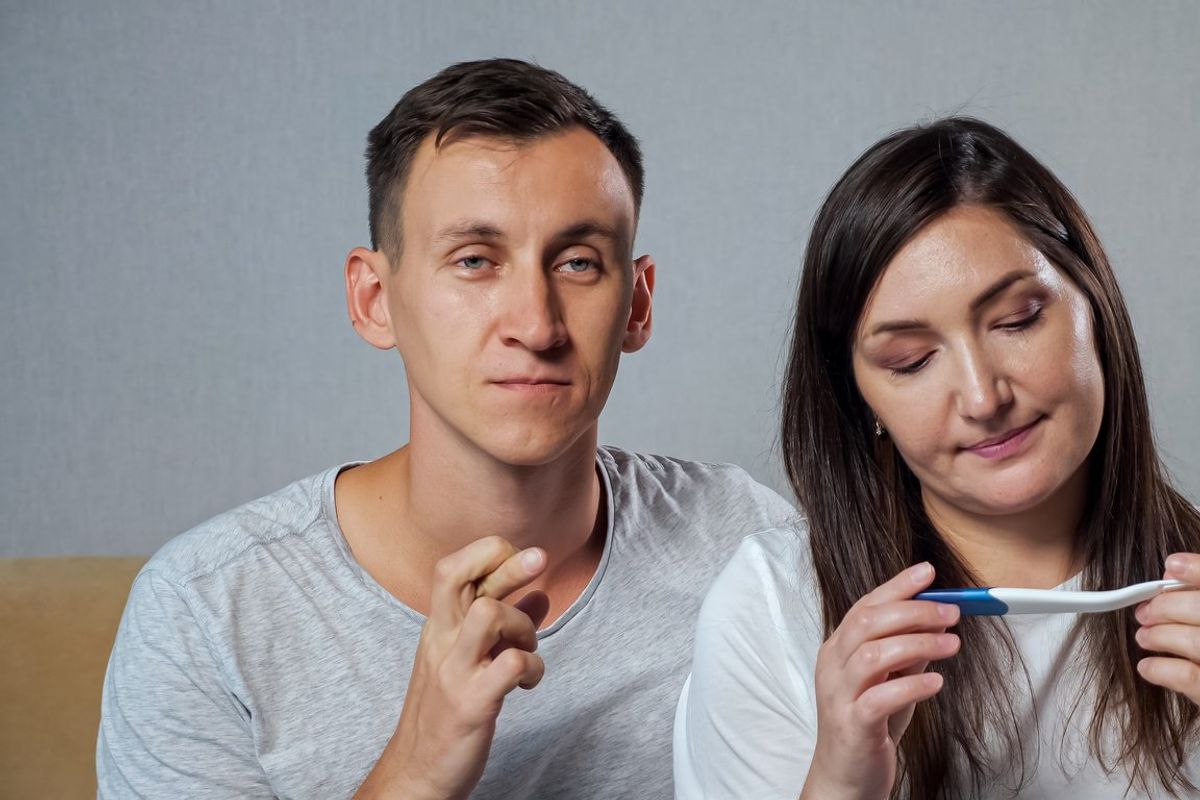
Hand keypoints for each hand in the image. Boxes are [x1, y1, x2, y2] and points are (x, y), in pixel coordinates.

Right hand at [354, 536, 550, 799]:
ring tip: (527, 648)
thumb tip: (540, 593)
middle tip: (540, 560)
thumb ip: (504, 624)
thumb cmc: (446, 710)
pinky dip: (533, 667)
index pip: (450, 568)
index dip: (486, 551)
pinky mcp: (471, 704)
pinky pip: (511, 665)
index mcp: (438, 628)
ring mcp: (455, 672)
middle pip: (460, 578)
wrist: (417, 772)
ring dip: (523, 624)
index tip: (517, 559)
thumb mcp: (468, 658)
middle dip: (508, 563)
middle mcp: (440, 642)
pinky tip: (528, 682)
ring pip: (489, 614)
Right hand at [800, 563, 960, 799]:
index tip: (928, 573)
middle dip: (914, 611)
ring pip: (874, 654)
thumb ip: (909, 652)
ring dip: (919, 644)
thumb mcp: (891, 682)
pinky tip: (936, 683)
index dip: (897, 586)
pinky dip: (913, 685)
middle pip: (868, 623)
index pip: (865, 605)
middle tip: (952, 612)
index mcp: (838, 649)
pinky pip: (881, 697)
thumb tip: (937, 620)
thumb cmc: (868, 726)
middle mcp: (833, 665)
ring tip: (952, 645)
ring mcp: (839, 694)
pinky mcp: (852, 724)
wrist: (845, 777)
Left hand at [1134, 552, 1199, 704]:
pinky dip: (1162, 670)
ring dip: (1160, 637)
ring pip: (1195, 642)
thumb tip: (1175, 575)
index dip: (1197, 570)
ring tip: (1144, 637)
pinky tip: (1147, 667)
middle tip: (1145, 612)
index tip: (1172, 566)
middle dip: (1166, 607)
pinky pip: (1191, 678)